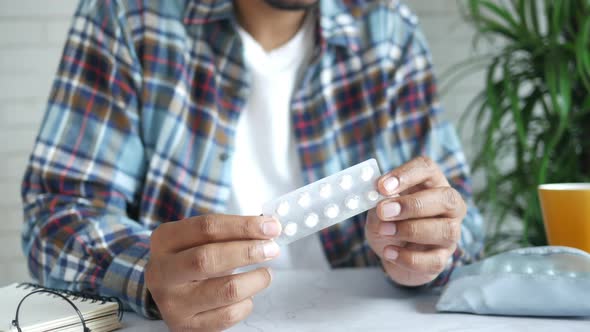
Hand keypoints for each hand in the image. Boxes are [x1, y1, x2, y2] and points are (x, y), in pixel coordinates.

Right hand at [145, 214, 281, 330]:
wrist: (169, 290)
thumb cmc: (191, 257)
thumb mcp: (198, 238)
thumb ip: (229, 232)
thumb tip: (268, 228)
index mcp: (165, 240)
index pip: (206, 228)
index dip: (243, 226)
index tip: (270, 226)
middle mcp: (162, 272)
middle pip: (208, 258)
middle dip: (247, 252)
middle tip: (271, 249)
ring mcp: (172, 302)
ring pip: (224, 290)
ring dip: (255, 280)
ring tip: (265, 274)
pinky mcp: (186, 326)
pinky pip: (228, 315)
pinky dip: (246, 303)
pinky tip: (247, 295)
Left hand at [365, 157, 466, 285]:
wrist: (389, 252)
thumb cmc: (388, 221)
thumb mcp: (378, 209)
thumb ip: (379, 202)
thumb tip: (381, 198)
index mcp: (432, 184)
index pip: (428, 169)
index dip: (406, 175)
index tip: (381, 186)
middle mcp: (449, 206)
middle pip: (446, 198)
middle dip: (412, 205)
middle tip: (383, 211)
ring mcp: (450, 233)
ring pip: (445, 230)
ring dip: (411, 230)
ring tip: (384, 231)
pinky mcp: (443, 258)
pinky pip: (433, 260)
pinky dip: (408, 257)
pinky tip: (389, 252)